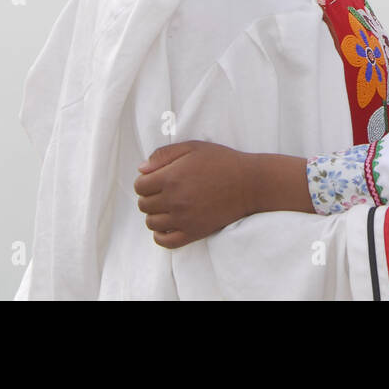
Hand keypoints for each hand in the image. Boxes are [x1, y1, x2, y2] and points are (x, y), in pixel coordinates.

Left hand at [134, 141, 254, 248]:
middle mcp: (174, 200)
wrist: (249, 183)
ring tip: (168, 206)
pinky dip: (161, 235)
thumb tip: (141, 169)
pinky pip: (165, 241)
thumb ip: (163, 154)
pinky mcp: (193, 232)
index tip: (156, 179)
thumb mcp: (193, 147)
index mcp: (171, 177)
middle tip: (164, 191)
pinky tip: (169, 224)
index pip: (139, 186)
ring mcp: (183, 219)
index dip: (145, 181)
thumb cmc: (222, 162)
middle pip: (143, 204)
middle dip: (150, 196)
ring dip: (155, 214)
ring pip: (151, 223)